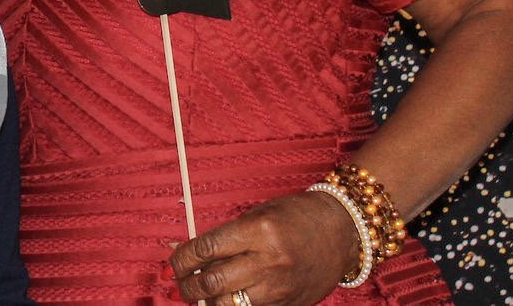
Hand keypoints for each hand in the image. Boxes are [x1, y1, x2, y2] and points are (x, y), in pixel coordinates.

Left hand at [169, 190, 360, 305]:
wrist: (341, 232)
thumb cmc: (296, 216)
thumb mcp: (257, 215)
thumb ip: (225, 237)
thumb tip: (187, 253)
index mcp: (259, 231)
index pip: (206, 249)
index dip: (182, 259)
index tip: (171, 263)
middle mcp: (269, 262)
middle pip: (213, 283)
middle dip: (187, 286)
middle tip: (177, 282)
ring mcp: (280, 288)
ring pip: (228, 305)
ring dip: (205, 301)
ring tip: (196, 294)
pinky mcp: (289, 305)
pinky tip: (223, 299)